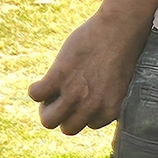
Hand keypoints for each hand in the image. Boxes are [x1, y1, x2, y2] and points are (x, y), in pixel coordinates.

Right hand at [28, 13, 147, 133]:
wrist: (119, 29)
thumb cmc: (122, 52)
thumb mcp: (120, 85)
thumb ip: (107, 99)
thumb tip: (90, 107)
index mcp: (110, 111)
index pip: (87, 125)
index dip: (81, 111)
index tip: (81, 98)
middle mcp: (92, 107)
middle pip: (68, 128)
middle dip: (63, 115)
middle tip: (61, 98)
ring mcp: (74, 93)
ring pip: (48, 120)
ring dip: (46, 108)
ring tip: (51, 93)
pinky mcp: (59, 76)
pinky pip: (36, 94)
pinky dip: (35, 89)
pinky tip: (44, 79)